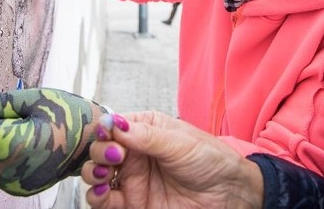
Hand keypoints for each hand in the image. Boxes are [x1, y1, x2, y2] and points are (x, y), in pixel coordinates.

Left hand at [0, 88, 107, 195]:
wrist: (92, 143)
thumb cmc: (69, 115)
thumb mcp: (35, 99)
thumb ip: (0, 101)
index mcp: (22, 145)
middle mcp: (15, 171)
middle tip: (7, 111)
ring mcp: (15, 184)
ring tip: (18, 126)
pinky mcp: (17, 188)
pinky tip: (19, 140)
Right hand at [81, 111, 263, 207]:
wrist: (231, 194)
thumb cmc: (212, 160)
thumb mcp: (180, 142)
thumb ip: (145, 135)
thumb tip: (115, 123)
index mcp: (144, 129)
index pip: (112, 125)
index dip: (103, 129)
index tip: (106, 134)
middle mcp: (134, 153)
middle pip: (99, 149)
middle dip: (98, 151)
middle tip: (114, 155)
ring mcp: (132, 178)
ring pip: (96, 174)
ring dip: (92, 173)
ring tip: (104, 174)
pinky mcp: (133, 203)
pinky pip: (105, 201)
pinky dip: (96, 197)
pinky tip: (102, 193)